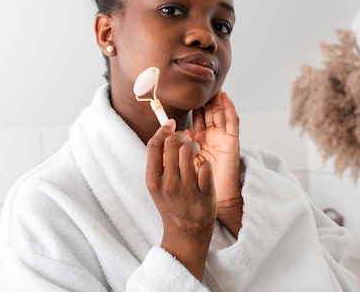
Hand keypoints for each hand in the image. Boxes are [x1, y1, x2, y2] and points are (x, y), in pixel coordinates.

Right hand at [146, 119, 215, 279]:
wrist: (186, 234)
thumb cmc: (171, 204)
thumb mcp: (156, 185)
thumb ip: (158, 161)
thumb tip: (165, 130)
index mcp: (153, 181)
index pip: (154, 145)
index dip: (163, 130)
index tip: (171, 125)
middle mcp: (168, 185)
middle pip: (173, 144)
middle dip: (182, 136)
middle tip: (186, 140)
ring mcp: (187, 191)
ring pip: (190, 151)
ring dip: (195, 145)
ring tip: (196, 150)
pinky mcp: (204, 196)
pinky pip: (206, 166)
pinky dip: (205, 163)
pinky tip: (203, 167)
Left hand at [192, 91, 242, 236]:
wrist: (210, 201)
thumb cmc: (197, 187)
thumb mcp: (184, 163)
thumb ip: (181, 147)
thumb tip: (176, 132)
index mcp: (200, 142)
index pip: (197, 119)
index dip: (194, 106)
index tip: (188, 92)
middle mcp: (212, 138)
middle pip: (209, 113)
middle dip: (206, 99)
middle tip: (201, 83)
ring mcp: (223, 139)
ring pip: (220, 113)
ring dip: (217, 99)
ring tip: (213, 84)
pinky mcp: (232, 142)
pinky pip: (232, 122)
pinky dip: (229, 108)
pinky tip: (225, 97)